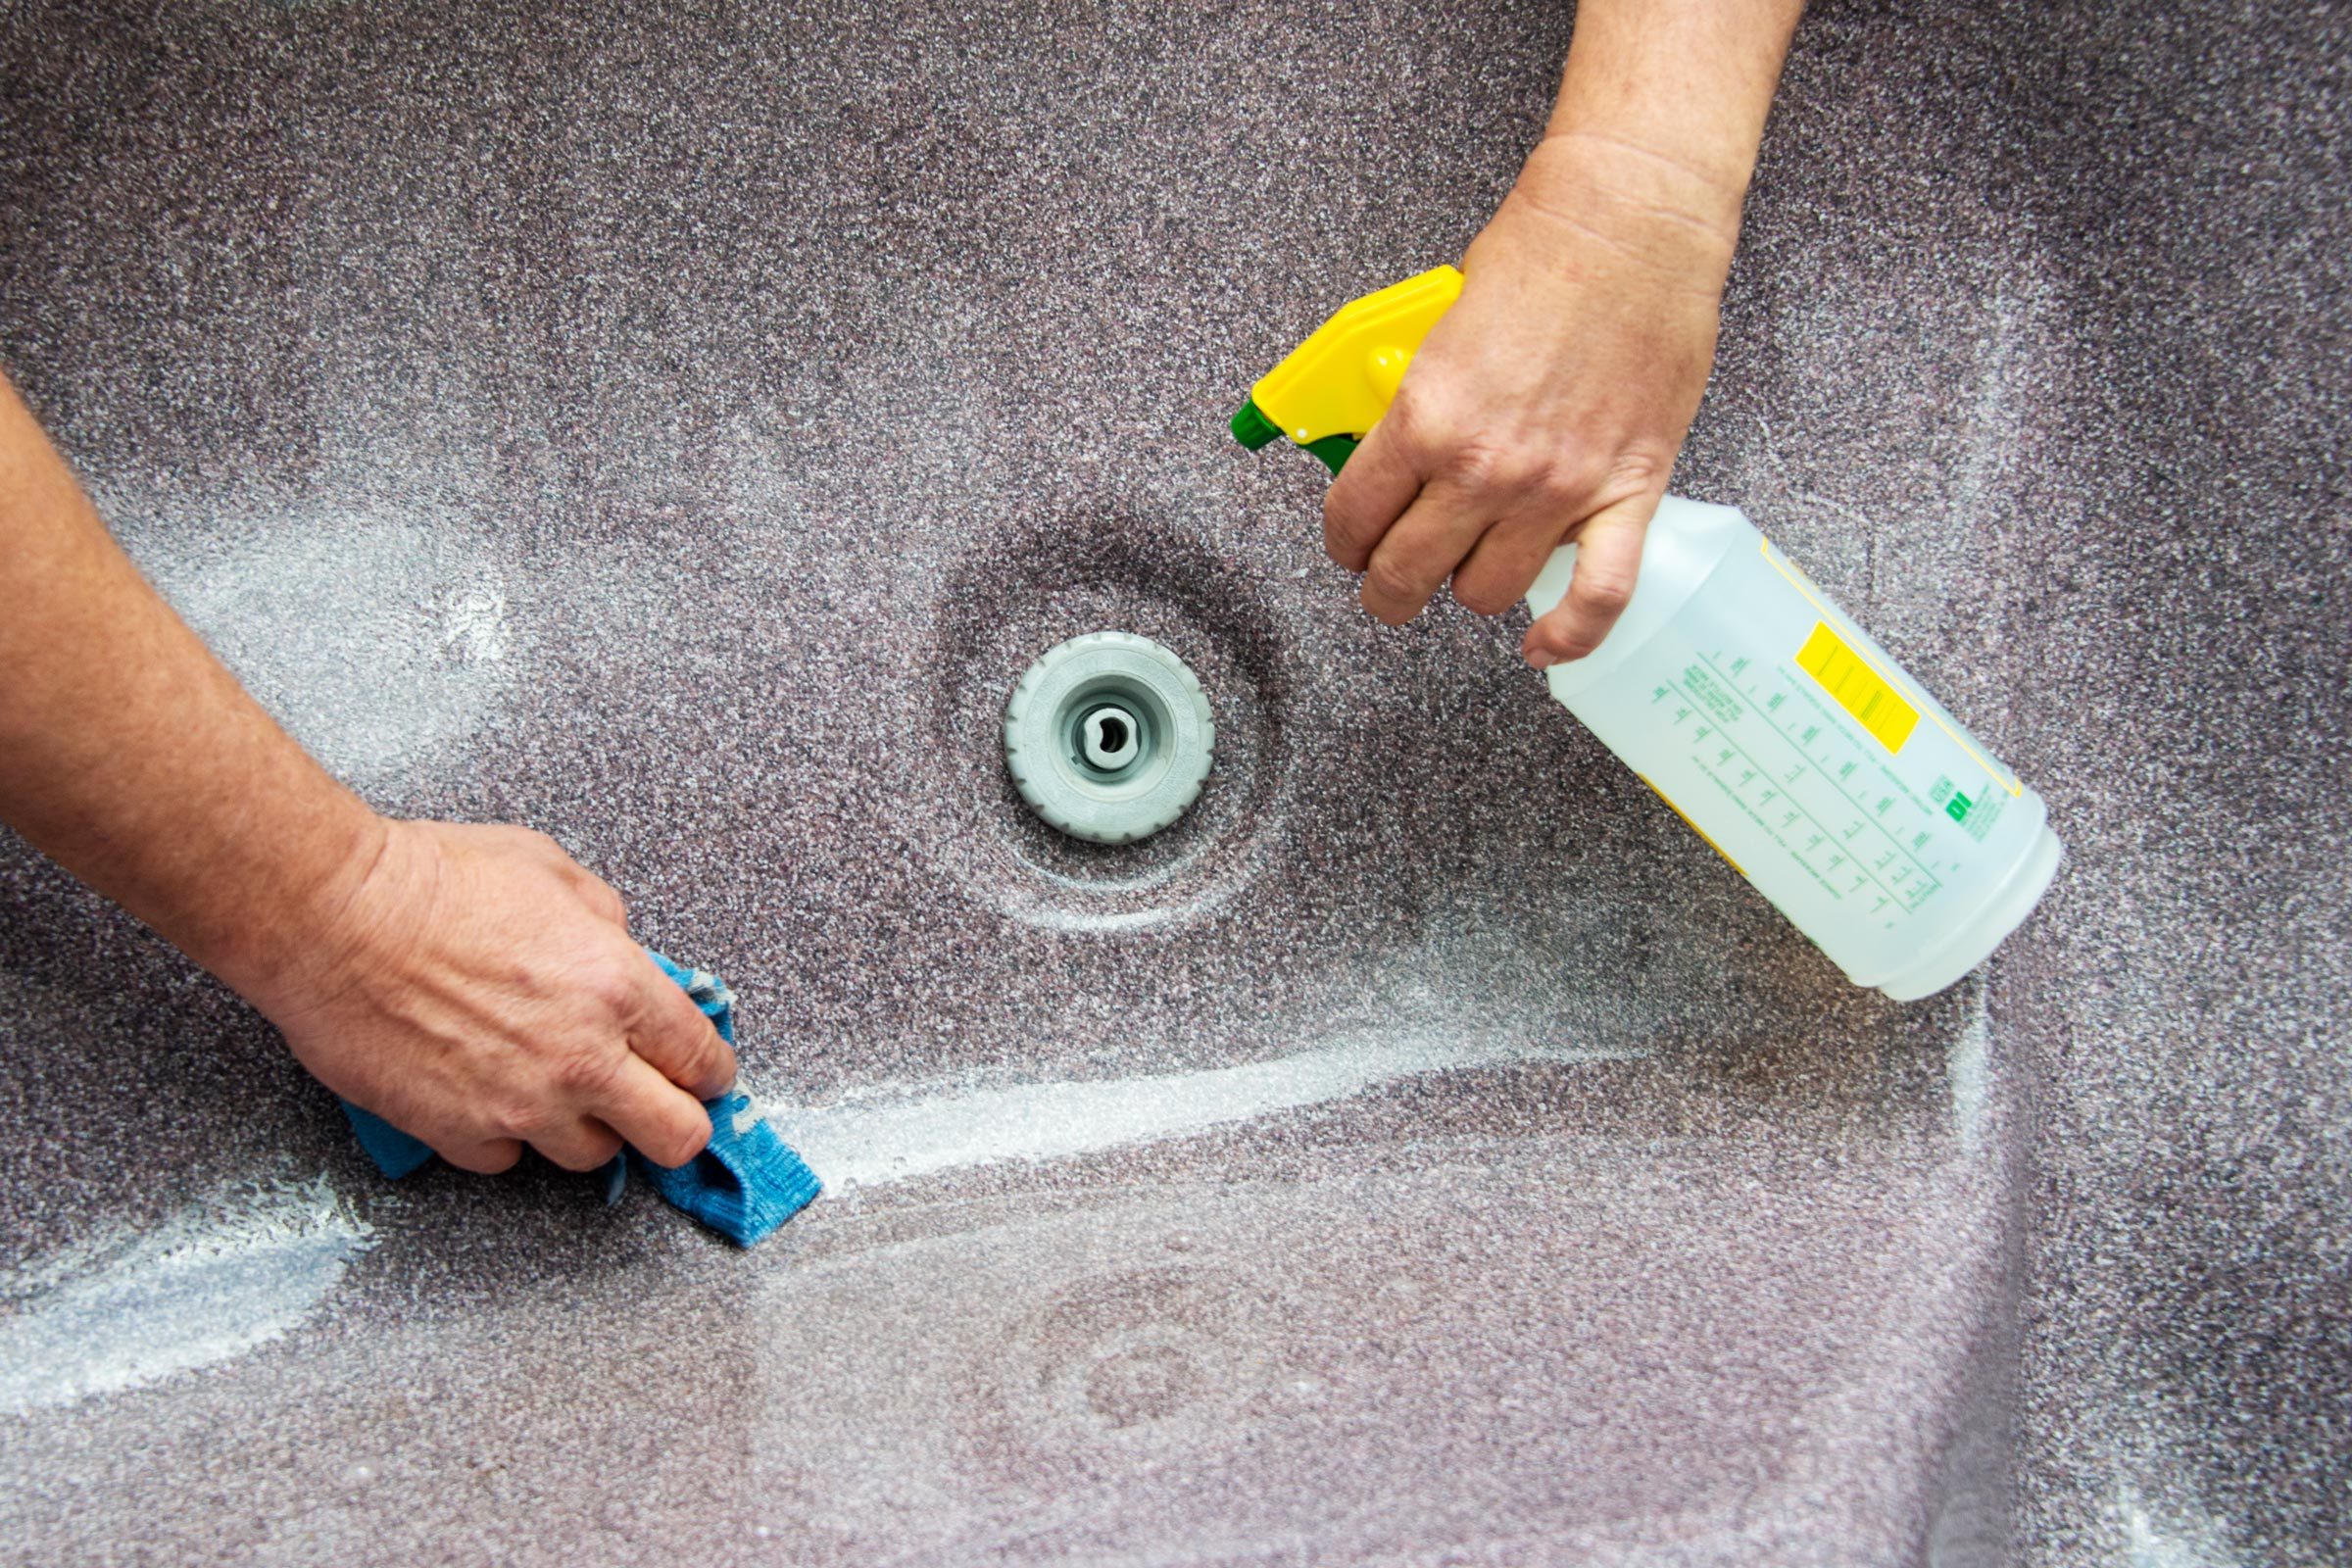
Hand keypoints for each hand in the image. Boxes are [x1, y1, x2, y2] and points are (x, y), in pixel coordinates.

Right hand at [251, 819, 736, 1173]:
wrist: (332, 916)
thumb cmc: (433, 880)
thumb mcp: (552, 871)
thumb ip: (607, 925)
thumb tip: (624, 955)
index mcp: (618, 988)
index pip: (703, 1059)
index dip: (709, 1071)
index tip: (702, 1074)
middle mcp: (582, 1058)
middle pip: (677, 1138)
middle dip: (676, 1123)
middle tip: (655, 1104)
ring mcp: (521, 1105)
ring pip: (593, 1157)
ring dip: (585, 1128)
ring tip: (558, 1089)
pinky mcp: (459, 1133)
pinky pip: (508, 1159)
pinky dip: (505, 1135)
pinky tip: (488, 1093)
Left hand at [1322, 131, 1741, 666]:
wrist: (1631, 223)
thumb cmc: (1541, 252)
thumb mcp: (1436, 327)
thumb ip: (1418, 403)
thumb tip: (1397, 451)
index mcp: (1424, 418)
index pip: (1354, 518)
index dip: (1345, 543)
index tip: (1352, 545)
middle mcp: (1483, 466)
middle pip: (1407, 575)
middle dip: (1388, 588)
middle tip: (1392, 584)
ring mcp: (1555, 490)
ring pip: (1486, 593)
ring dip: (1471, 588)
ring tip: (1472, 568)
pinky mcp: (1626, 493)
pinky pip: (1596, 597)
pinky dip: (1569, 634)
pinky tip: (1542, 646)